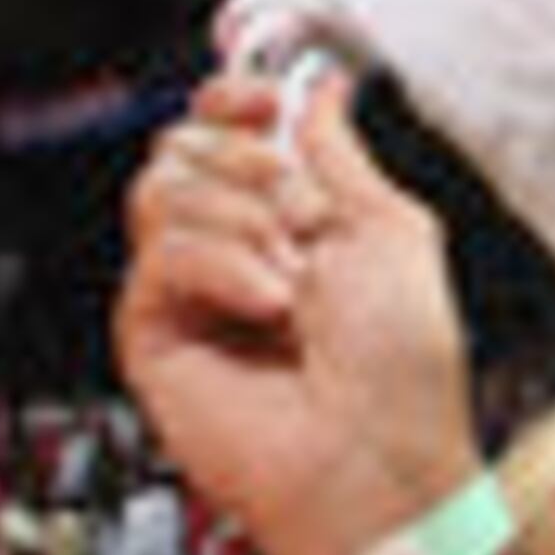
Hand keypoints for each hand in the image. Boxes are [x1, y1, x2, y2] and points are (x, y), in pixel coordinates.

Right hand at [115, 66, 482, 554]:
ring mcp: (190, 293)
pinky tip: (264, 305)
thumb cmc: (401, 374)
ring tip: (289, 282)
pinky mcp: (153, 334)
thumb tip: (320, 94)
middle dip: (247, 163)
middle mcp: (233, 251)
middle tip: (297, 216)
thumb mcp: (394, 231)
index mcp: (289, 221)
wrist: (377, 459)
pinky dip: (221, 266)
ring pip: (161, 189)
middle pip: (182, 146)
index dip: (232, 100)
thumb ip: (343, 154)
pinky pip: (158, 255)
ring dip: (241, 221)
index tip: (262, 101)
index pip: (223, 129)